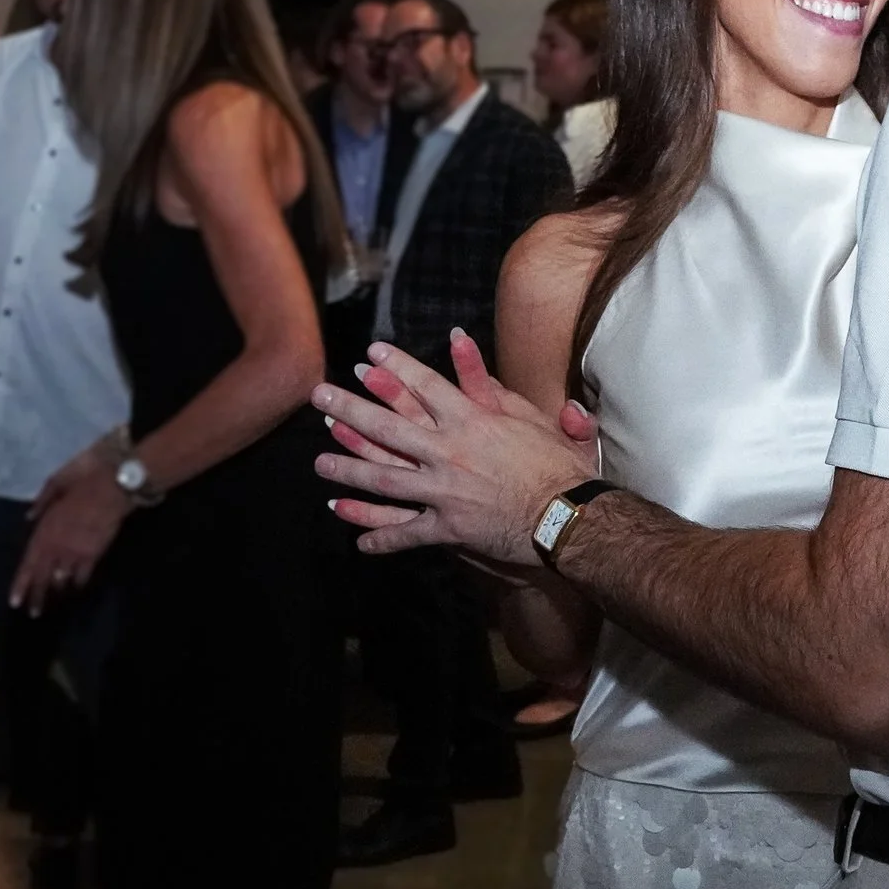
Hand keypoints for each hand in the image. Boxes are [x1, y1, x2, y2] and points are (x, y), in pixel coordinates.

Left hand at [9, 442, 129, 616]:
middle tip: (34, 613)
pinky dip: (78, 581)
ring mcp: (78, 550)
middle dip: (38, 595)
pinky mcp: (97, 551)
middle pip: (44, 576)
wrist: (116, 483)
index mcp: (45, 529)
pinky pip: (84, 573)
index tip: (15, 602)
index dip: (21, 583)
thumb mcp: (56, 482)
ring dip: (57, 591)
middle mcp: (58, 545)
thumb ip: (42, 502)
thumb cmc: (84, 478)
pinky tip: (75, 588)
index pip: (29, 562)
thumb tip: (29, 517)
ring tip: (52, 605)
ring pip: (63, 578)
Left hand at [312, 329, 599, 562]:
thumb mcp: (531, 417)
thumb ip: (495, 386)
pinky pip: (406, 532)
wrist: (569, 517)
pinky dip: (380, 537)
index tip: (368, 356)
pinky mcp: (448, 528)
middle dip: (349, 409)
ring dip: (349, 471)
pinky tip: (357, 541)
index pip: (424, 388)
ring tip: (320, 463)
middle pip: (388, 428)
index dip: (394, 370)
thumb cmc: (558, 465)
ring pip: (384, 480)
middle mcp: (449, 452)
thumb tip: (466, 348)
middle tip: (319, 397)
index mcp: (472, 422)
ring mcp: (443, 491)